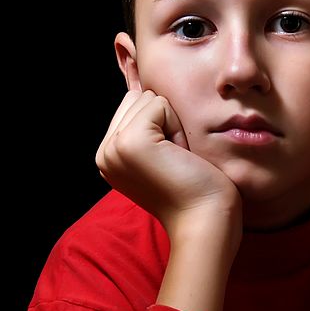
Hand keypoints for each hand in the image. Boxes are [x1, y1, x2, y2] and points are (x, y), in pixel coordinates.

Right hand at [96, 89, 241, 252]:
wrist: (205, 219)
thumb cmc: (195, 188)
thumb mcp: (162, 155)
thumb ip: (147, 128)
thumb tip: (148, 91)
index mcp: (108, 156)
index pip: (132, 105)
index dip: (162, 125)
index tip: (171, 159)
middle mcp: (104, 152)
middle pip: (138, 98)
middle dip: (165, 121)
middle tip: (175, 159)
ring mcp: (113, 147)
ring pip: (148, 99)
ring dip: (173, 125)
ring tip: (177, 159)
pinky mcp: (130, 142)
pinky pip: (159, 104)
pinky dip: (177, 126)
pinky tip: (180, 155)